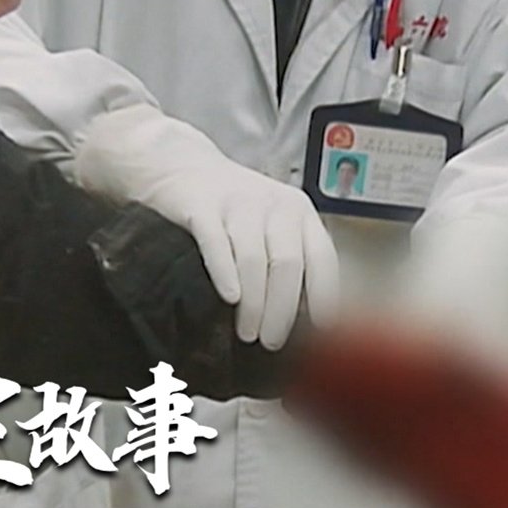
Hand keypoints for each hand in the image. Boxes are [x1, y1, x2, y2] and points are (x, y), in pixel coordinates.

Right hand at [74, 105, 339, 349]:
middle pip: (288, 265)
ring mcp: (239, 204)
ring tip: (247, 333)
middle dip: (282, 311)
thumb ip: (289, 258)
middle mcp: (274, 205)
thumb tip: (303, 318)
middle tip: (271, 341)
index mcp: (299, 213)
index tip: (321, 329)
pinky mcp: (202, 207)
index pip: (322, 258)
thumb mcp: (271, 223)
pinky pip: (217, 244)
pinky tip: (229, 298)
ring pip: (254, 260)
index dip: (325, 295)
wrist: (182, 165)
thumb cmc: (232, 207)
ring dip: (253, 304)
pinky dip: (225, 274)